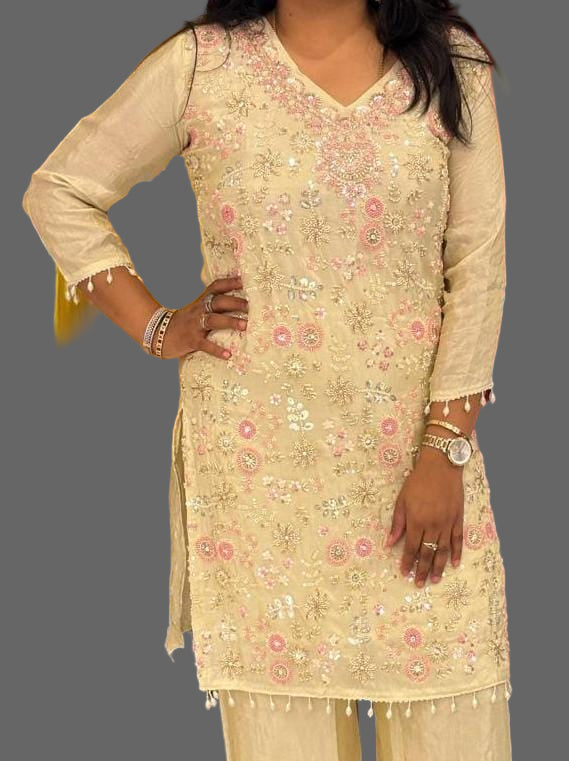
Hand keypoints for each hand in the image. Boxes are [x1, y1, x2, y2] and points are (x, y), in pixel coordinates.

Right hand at [159, 276, 247, 359]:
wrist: (158, 333)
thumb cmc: (185, 322)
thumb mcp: (197, 309)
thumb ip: (214, 305)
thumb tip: (241, 305)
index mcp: (202, 301)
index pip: (216, 287)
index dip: (230, 282)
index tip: (244, 280)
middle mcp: (199, 310)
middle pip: (218, 302)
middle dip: (235, 303)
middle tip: (252, 306)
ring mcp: (195, 325)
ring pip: (213, 320)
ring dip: (230, 322)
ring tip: (245, 326)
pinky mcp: (191, 340)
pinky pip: (205, 345)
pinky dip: (217, 350)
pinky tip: (228, 354)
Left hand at [384, 447, 464, 585]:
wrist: (441, 466)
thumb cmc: (417, 481)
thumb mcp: (402, 500)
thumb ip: (397, 523)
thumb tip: (389, 543)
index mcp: (417, 521)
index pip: (411, 547)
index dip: (407, 561)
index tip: (404, 573)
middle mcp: (433, 525)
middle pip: (427, 552)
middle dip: (423, 570)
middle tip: (420, 584)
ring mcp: (447, 523)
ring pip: (443, 550)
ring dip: (439, 567)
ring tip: (435, 580)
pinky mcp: (458, 519)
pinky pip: (458, 540)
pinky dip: (456, 553)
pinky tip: (454, 564)